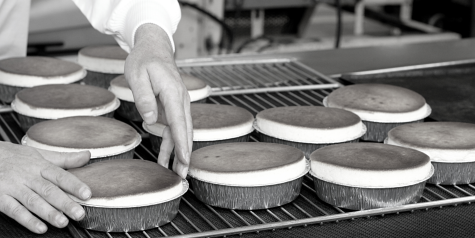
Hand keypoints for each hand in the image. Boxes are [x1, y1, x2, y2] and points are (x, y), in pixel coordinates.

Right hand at [0, 142, 90, 233]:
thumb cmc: (15, 157)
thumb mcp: (40, 154)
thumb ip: (65, 159)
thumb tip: (87, 156)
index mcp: (40, 166)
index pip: (60, 175)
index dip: (74, 185)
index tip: (87, 194)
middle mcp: (28, 176)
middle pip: (49, 190)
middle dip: (65, 203)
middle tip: (79, 213)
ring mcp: (14, 187)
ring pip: (33, 201)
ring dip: (49, 213)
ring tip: (62, 222)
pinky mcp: (1, 198)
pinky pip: (15, 210)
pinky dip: (27, 220)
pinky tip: (40, 227)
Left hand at [125, 23, 191, 178]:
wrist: (154, 48)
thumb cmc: (144, 60)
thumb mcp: (136, 75)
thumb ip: (143, 97)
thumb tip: (150, 119)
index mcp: (172, 92)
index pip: (179, 122)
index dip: (182, 143)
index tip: (184, 160)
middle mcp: (180, 99)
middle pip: (185, 131)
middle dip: (184, 154)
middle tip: (182, 175)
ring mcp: (179, 103)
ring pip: (181, 132)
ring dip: (176, 151)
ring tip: (170, 170)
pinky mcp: (174, 106)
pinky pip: (174, 127)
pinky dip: (170, 141)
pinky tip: (164, 156)